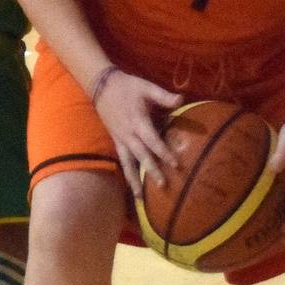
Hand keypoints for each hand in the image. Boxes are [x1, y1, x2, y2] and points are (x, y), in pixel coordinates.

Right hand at [91, 68, 181, 194]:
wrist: (101, 85)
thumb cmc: (127, 86)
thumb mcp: (146, 87)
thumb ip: (164, 96)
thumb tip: (182, 100)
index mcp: (138, 121)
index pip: (152, 140)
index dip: (164, 153)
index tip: (176, 165)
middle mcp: (128, 134)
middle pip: (141, 155)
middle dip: (152, 171)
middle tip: (163, 185)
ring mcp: (120, 139)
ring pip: (128, 163)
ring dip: (134, 180)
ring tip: (140, 198)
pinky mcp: (116, 141)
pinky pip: (122, 160)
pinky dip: (126, 174)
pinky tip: (131, 187)